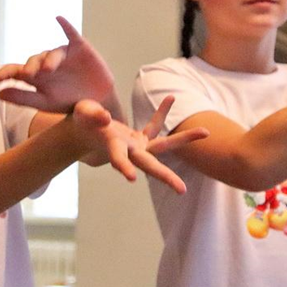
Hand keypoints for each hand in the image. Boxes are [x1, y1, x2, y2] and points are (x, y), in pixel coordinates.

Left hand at [0, 17, 114, 112]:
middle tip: (26, 75)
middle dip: (30, 67)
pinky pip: (71, 34)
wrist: (96, 102)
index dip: (6, 72)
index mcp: (36, 76)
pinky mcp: (79, 47)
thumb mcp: (44, 103)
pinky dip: (66, 26)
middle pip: (34, 61)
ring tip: (47, 69)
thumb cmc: (67, 101)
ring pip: (52, 53)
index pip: (17, 71)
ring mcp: (63, 54)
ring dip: (49, 59)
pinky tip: (59, 19)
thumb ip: (23, 98)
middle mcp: (47, 62)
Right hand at [70, 98, 207, 194]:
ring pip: (163, 146)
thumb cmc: (81, 122)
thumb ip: (92, 115)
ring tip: (206, 132)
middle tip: (181, 190)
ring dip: (183, 139)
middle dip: (165, 176)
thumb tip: (105, 117)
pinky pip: (154, 126)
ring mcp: (136, 147)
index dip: (124, 167)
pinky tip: (171, 97)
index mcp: (112, 147)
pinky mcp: (139, 139)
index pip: (118, 160)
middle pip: (149, 164)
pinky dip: (162, 112)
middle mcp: (128, 151)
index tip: (131, 179)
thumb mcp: (83, 113)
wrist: (82, 132)